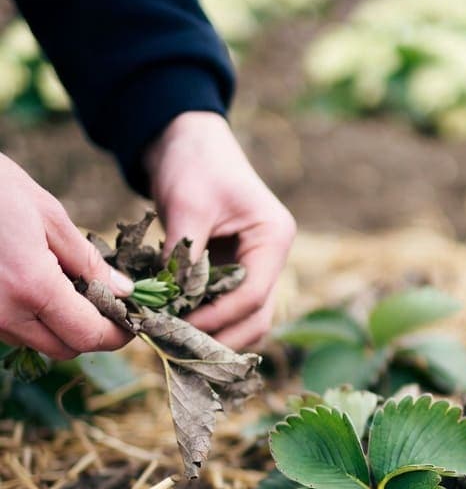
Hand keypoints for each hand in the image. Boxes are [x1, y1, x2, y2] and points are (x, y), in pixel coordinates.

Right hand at [0, 155, 133, 359]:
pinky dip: (32, 318)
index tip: (131, 321)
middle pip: (64, 348)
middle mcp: (5, 312)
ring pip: (37, 342)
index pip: (88, 335)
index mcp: (32, 287)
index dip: (117, 334)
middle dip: (90, 333)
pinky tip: (35, 285)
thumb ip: (87, 260)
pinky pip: (12, 330)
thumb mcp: (48, 215)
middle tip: (105, 303)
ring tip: (68, 288)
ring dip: (59, 327)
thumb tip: (123, 290)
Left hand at [145, 112, 295, 349]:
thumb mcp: (188, 206)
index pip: (253, 295)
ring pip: (247, 321)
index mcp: (273, 237)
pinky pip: (229, 310)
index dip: (217, 317)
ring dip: (216, 336)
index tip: (179, 326)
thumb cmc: (193, 164)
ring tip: (177, 343)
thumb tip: (169, 306)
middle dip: (220, 336)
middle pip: (257, 317)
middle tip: (178, 346)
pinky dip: (209, 323)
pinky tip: (179, 328)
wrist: (186, 142)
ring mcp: (257, 267)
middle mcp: (272, 257)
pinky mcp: (236, 273)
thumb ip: (183, 257)